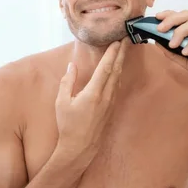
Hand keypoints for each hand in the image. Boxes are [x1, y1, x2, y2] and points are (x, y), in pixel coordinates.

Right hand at [54, 38, 127, 161]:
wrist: (80, 148)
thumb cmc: (68, 125)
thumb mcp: (62, 102)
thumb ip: (67, 82)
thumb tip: (72, 65)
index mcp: (93, 93)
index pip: (106, 68)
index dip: (112, 53)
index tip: (116, 41)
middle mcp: (106, 96)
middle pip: (116, 70)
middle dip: (121, 54)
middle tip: (125, 40)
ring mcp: (111, 102)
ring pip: (118, 78)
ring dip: (121, 63)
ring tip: (123, 51)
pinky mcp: (112, 108)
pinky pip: (117, 86)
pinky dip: (118, 74)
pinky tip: (118, 70)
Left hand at [154, 10, 187, 86]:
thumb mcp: (186, 61)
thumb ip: (173, 52)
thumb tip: (157, 43)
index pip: (183, 15)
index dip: (170, 14)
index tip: (157, 17)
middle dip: (172, 20)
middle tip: (160, 30)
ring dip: (181, 32)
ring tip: (172, 45)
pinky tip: (187, 52)